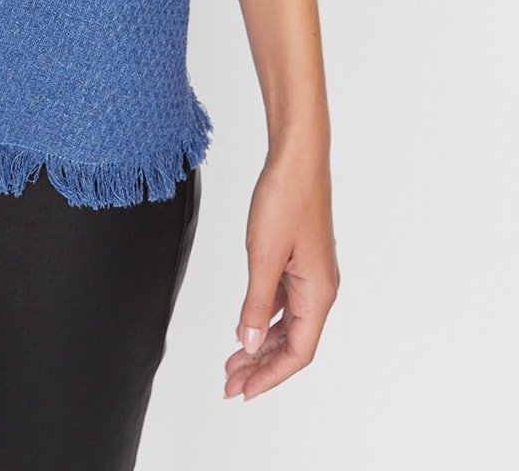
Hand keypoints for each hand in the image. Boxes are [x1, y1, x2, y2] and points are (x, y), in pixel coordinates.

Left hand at [225, 146, 338, 399]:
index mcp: (319, 292)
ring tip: (232, 361)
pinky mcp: (299, 259)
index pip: (298, 352)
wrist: (297, 156)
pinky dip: (264, 318)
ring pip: (287, 323)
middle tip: (229, 383)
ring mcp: (310, 273)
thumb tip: (247, 343)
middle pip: (292, 342)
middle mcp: (319, 287)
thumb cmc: (286, 197)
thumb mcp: (263, 255)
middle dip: (261, 366)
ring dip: (260, 344)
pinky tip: (246, 324)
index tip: (243, 391)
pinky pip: (283, 301)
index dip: (270, 376)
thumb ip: (255, 303)